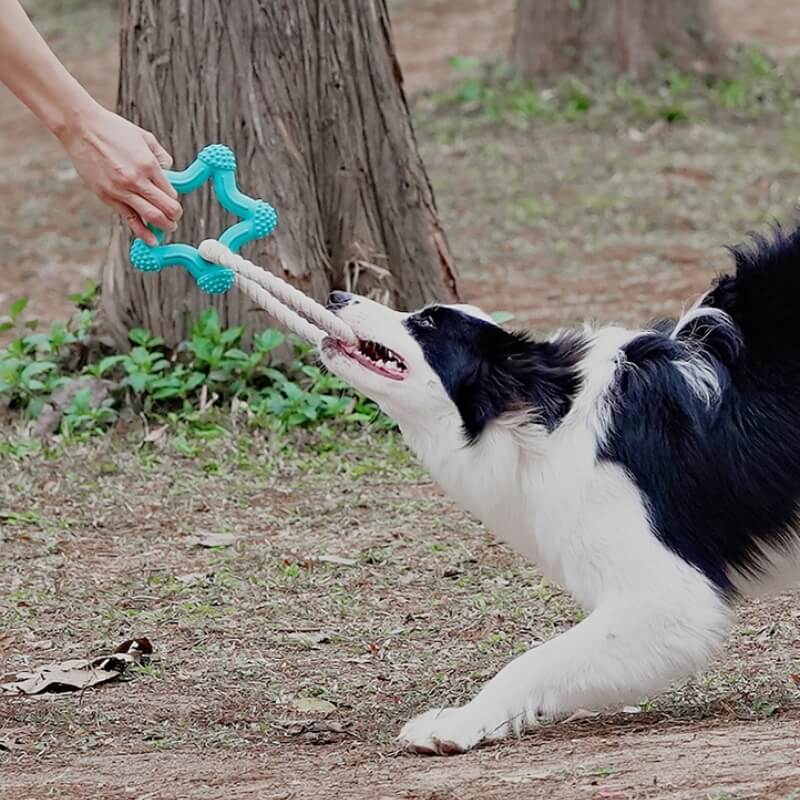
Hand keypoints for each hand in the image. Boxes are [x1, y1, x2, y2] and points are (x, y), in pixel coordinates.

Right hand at [59, 104, 181, 244]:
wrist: (80, 128)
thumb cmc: (114, 130)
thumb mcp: (145, 138)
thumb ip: (161, 157)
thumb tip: (170, 174)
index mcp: (149, 165)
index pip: (171, 194)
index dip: (175, 201)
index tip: (172, 202)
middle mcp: (137, 180)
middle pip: (166, 209)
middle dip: (174, 218)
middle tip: (175, 220)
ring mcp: (121, 190)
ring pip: (151, 217)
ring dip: (163, 227)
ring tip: (167, 229)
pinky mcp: (107, 197)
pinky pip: (129, 219)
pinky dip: (142, 232)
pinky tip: (151, 241)